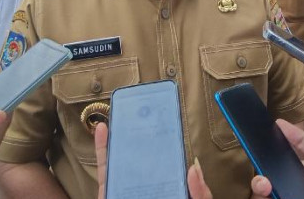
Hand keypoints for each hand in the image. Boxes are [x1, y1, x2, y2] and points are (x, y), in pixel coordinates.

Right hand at [94, 122, 211, 198]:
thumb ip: (200, 196)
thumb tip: (194, 167)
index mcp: (173, 193)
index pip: (177, 172)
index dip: (174, 150)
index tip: (174, 128)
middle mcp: (152, 191)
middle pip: (148, 163)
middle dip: (146, 139)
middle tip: (146, 115)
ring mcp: (128, 192)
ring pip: (125, 161)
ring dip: (122, 138)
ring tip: (124, 113)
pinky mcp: (109, 194)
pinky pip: (106, 171)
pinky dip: (103, 149)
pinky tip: (103, 129)